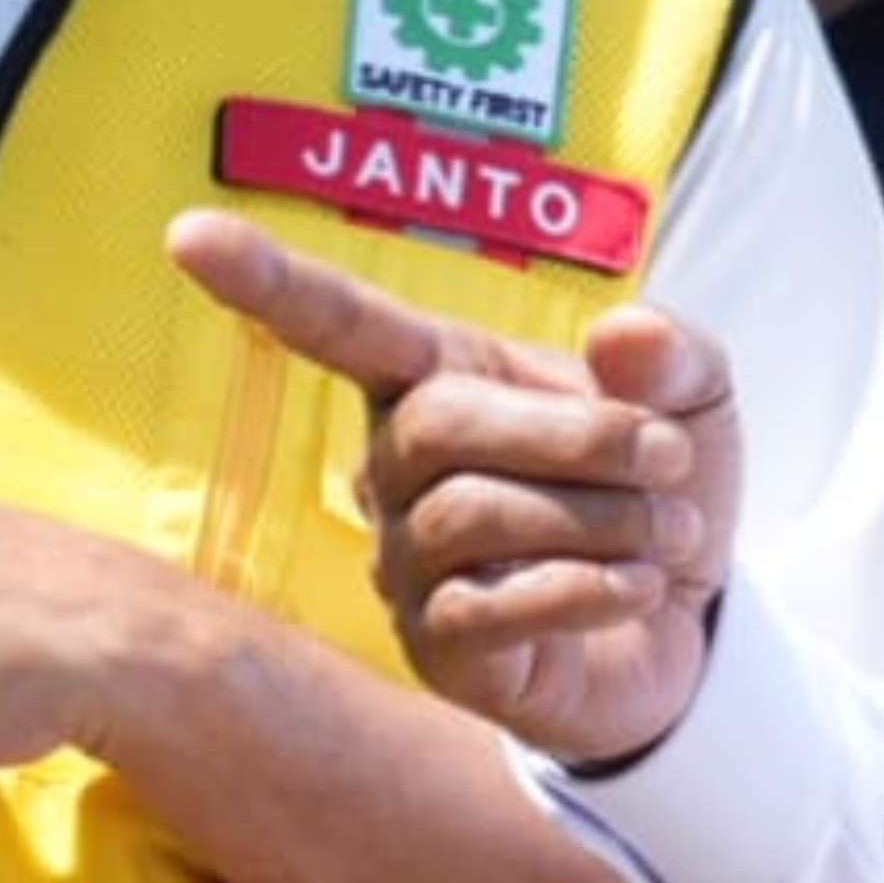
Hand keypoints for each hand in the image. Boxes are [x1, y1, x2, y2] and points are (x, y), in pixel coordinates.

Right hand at [165, 219, 736, 769]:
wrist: (688, 630)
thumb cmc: (659, 493)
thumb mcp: (694, 406)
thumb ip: (673, 356)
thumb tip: (620, 333)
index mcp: (440, 380)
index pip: (344, 327)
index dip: (270, 283)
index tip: (189, 234)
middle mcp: (397, 466)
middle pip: (442, 423)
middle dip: (573, 435)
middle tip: (668, 456)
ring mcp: (405, 561)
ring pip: (471, 515)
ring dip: (599, 518)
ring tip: (670, 531)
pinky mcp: (435, 648)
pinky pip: (488, 608)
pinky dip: (584, 589)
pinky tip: (638, 588)